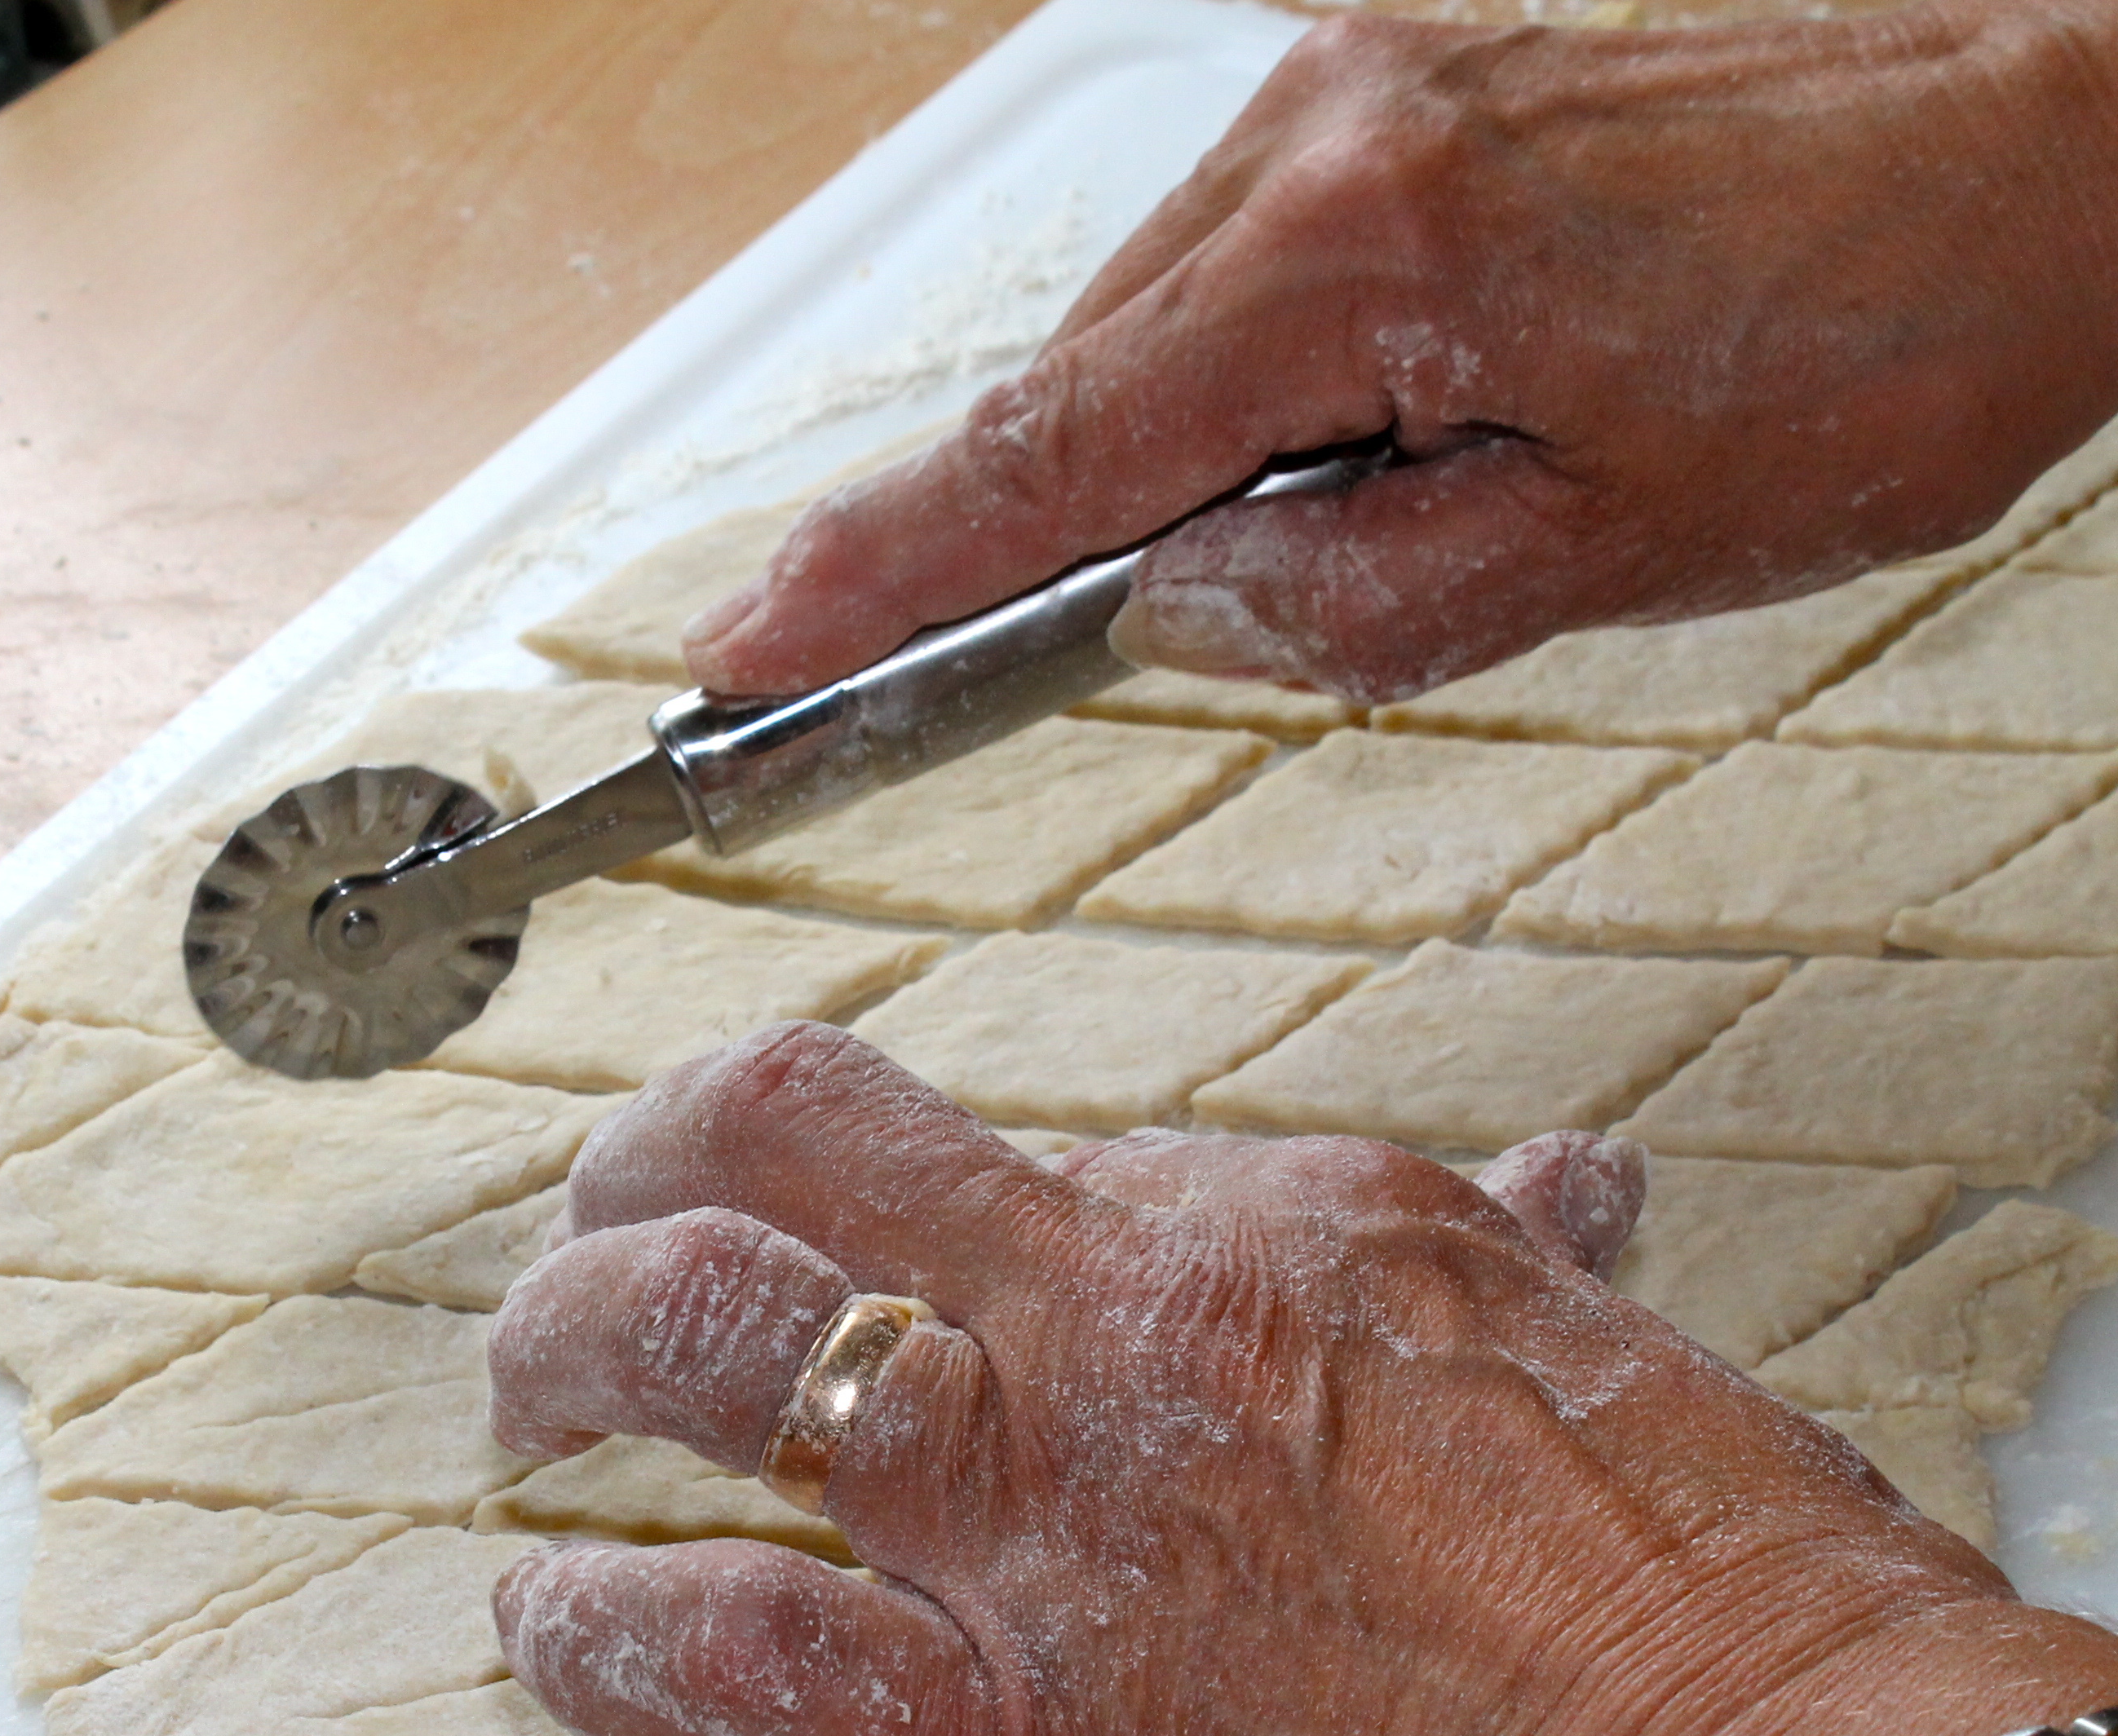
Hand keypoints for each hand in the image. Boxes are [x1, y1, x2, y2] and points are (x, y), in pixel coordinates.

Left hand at [485, 1023, 2117, 1735]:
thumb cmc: (1721, 1630)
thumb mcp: (1612, 1371)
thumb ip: (1523, 1267)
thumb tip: (1560, 1195)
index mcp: (1260, 1228)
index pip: (1000, 1155)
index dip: (912, 1212)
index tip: (888, 1262)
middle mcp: (1105, 1329)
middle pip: (778, 1137)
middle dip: (638, 1167)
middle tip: (595, 1239)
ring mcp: (1025, 1530)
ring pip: (693, 1339)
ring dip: (563, 1357)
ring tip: (525, 1412)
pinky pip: (709, 1644)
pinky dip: (593, 1637)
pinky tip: (553, 1638)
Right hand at [683, 0, 2117, 703]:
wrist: (2061, 139)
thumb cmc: (1886, 341)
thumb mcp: (1608, 553)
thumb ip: (1343, 608)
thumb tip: (1165, 616)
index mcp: (1358, 257)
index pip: (1040, 457)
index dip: (871, 574)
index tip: (738, 654)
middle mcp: (1317, 138)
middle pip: (1069, 386)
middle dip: (1026, 538)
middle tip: (981, 665)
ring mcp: (1350, 90)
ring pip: (1144, 325)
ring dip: (1158, 459)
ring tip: (1356, 522)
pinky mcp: (1396, 82)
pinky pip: (1227, 264)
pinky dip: (1223, 376)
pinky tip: (1338, 435)